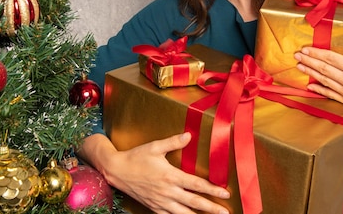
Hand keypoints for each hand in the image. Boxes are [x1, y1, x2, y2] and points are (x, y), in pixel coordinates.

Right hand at [83, 132, 229, 213]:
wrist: (117, 170)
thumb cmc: (136, 157)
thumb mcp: (155, 147)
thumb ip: (173, 142)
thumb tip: (189, 136)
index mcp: (170, 176)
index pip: (196, 185)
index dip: (212, 189)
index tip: (225, 192)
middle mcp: (168, 191)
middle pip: (194, 202)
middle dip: (211, 208)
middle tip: (225, 212)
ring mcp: (161, 202)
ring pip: (184, 213)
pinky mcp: (154, 207)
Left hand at [294, 32, 342, 115]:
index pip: (333, 59)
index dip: (318, 53)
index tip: (306, 49)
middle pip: (325, 69)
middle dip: (309, 61)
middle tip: (296, 55)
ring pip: (325, 82)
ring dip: (311, 73)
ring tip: (299, 66)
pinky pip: (331, 95)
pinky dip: (319, 90)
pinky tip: (309, 85)